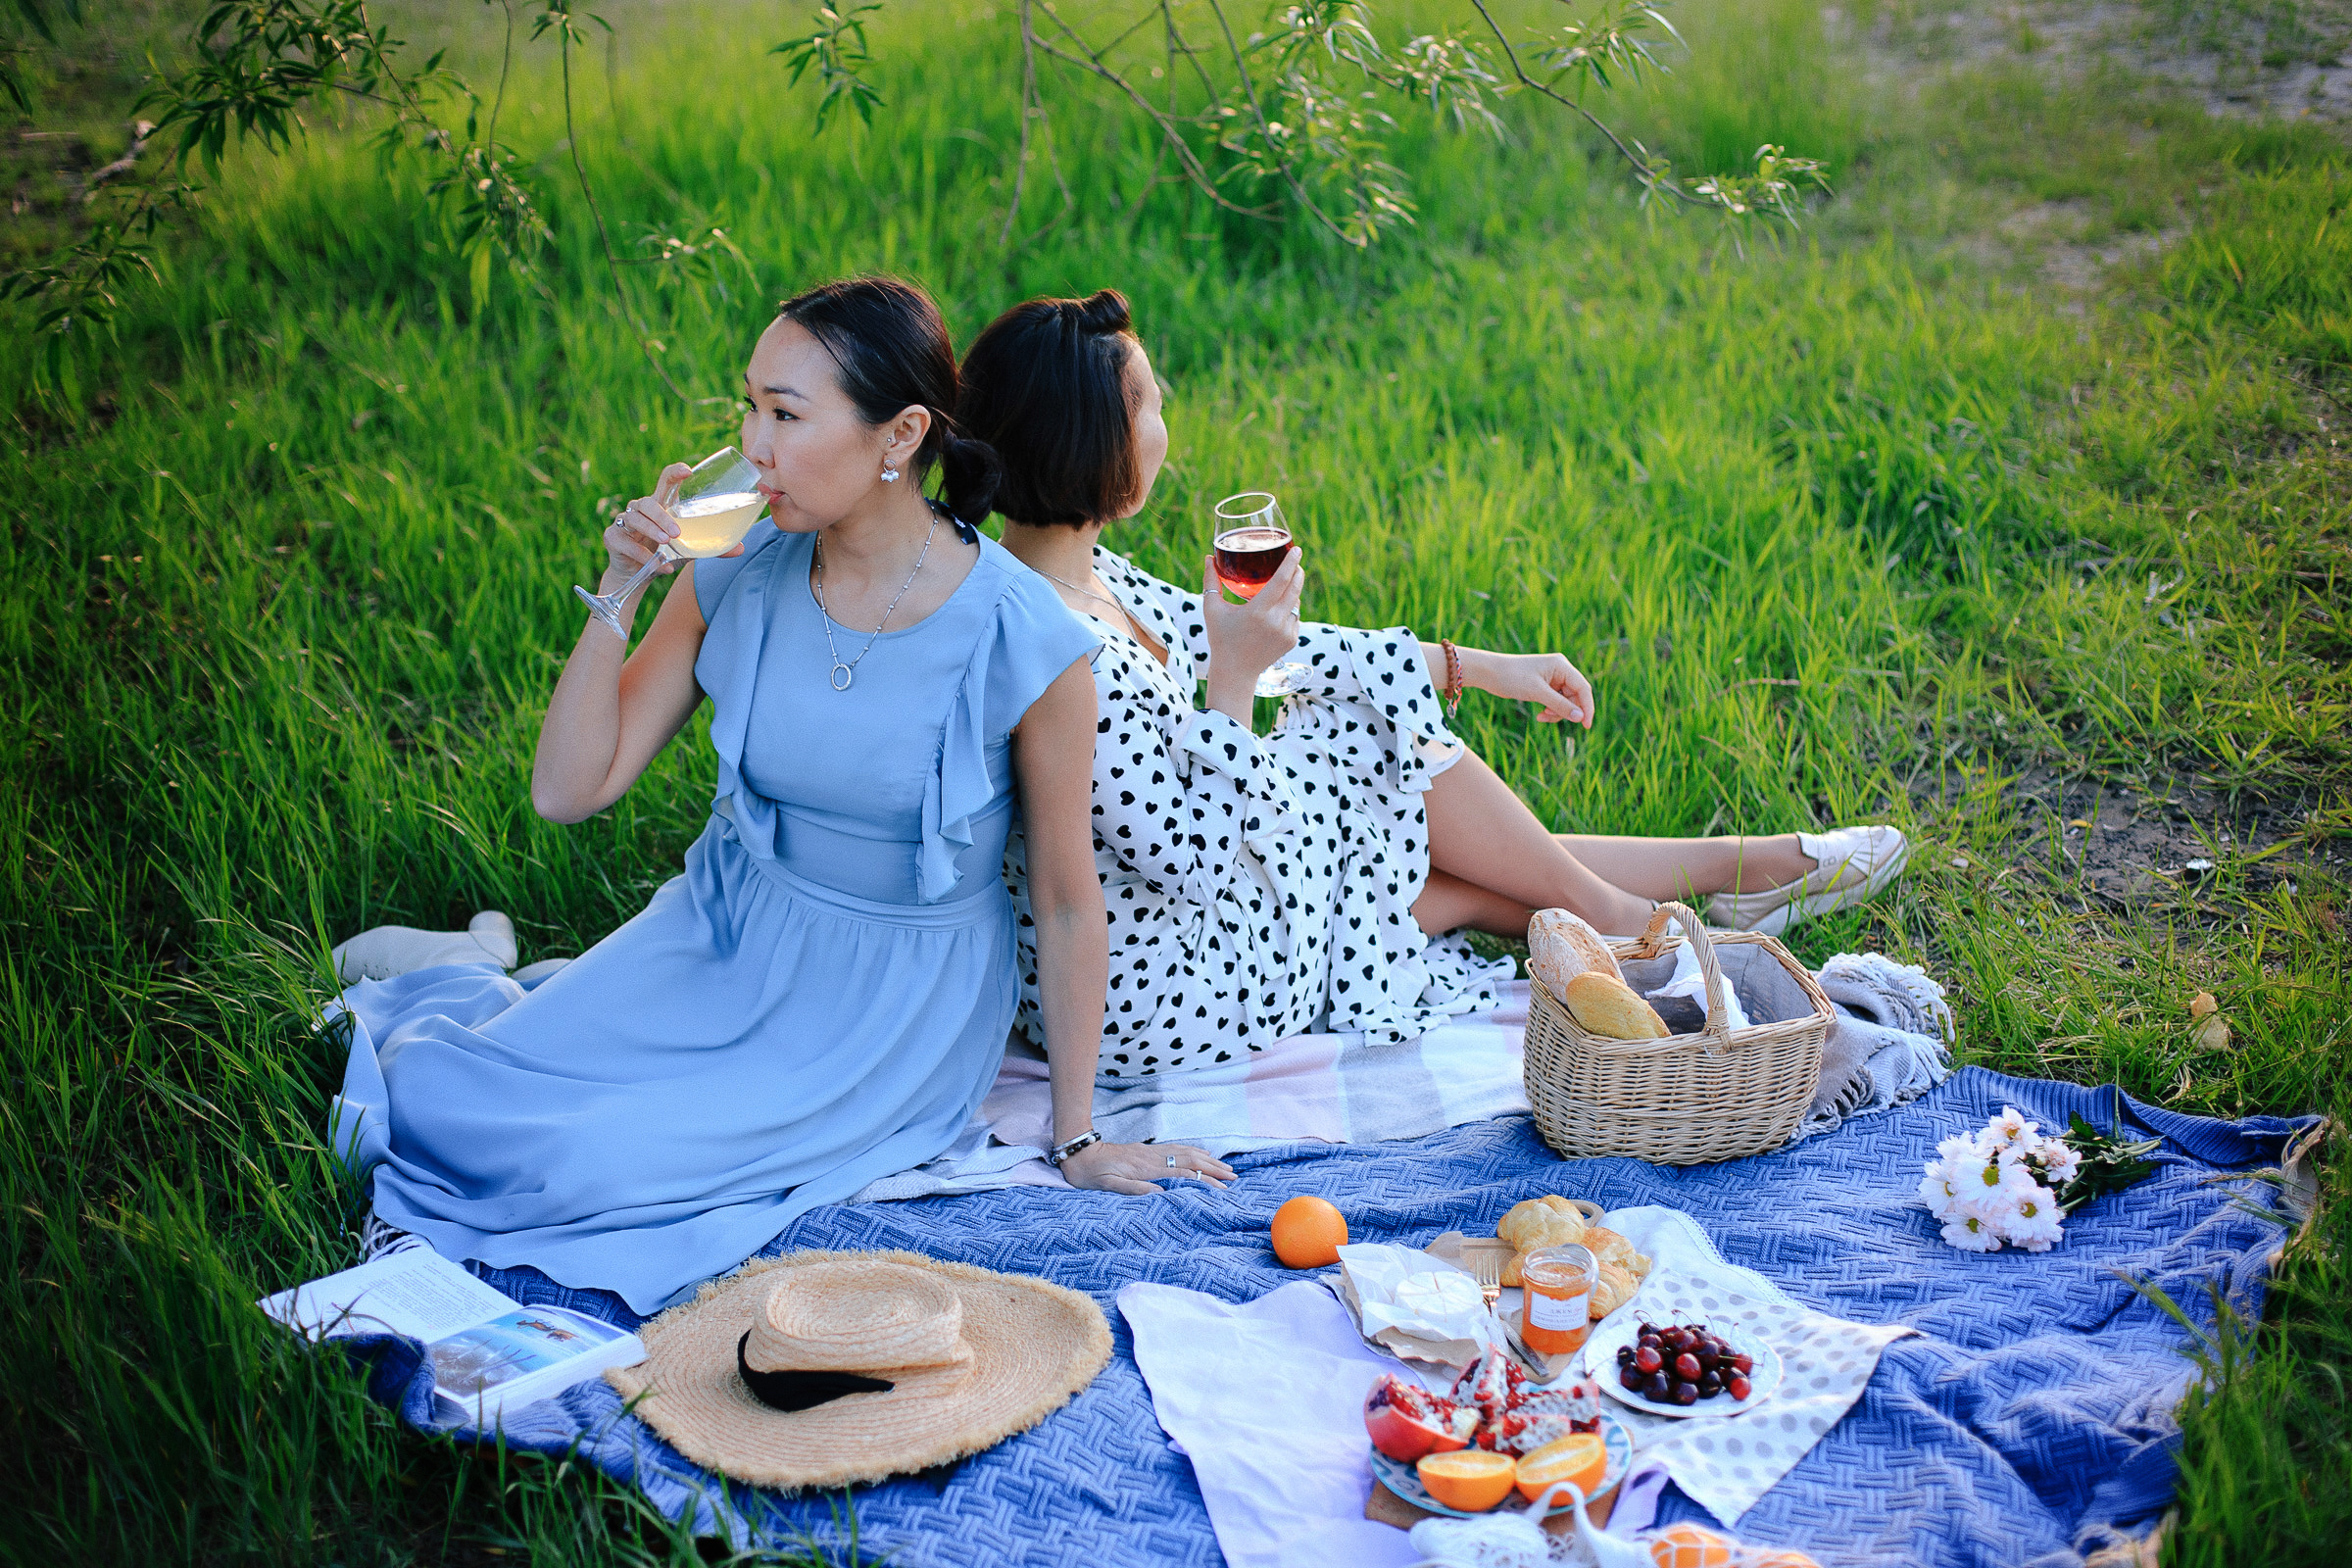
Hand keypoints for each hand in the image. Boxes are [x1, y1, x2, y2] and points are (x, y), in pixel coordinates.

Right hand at [599, 462, 745, 594]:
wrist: (636, 574)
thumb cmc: (664, 552)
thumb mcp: (689, 548)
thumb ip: (710, 546)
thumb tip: (741, 548)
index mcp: (661, 504)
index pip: (666, 480)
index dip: (675, 472)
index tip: (687, 471)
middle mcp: (641, 508)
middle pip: (648, 502)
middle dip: (662, 516)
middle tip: (677, 533)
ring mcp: (624, 521)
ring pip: (635, 518)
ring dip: (651, 531)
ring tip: (667, 545)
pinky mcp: (612, 537)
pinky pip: (624, 541)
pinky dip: (642, 555)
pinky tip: (659, 566)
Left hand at [1058, 1139, 1235, 1194]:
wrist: (1079, 1153)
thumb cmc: (1091, 1174)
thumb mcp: (1106, 1186)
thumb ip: (1133, 1189)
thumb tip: (1160, 1194)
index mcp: (1146, 1168)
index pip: (1183, 1173)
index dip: (1204, 1180)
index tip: (1222, 1188)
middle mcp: (1152, 1156)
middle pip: (1190, 1159)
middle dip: (1214, 1168)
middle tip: (1233, 1177)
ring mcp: (1150, 1151)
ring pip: (1186, 1152)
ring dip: (1207, 1159)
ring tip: (1224, 1167)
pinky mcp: (1147, 1150)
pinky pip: (1176, 1149)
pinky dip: (1193, 1152)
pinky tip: (1201, 1155)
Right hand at [1201, 548, 1303, 713]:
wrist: (1235, 672)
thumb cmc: (1221, 638)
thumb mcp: (1212, 610)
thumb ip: (1211, 582)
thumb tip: (1208, 558)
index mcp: (1257, 611)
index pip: (1281, 581)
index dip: (1291, 563)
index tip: (1296, 550)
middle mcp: (1275, 621)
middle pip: (1294, 588)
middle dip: (1297, 572)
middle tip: (1295, 561)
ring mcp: (1286, 632)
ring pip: (1296, 603)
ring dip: (1293, 592)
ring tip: (1283, 586)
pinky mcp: (1291, 640)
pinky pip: (1296, 617)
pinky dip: (1290, 610)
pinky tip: (1279, 610)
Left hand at [1464, 649, 1592, 726]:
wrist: (1489, 673)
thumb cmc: (1512, 677)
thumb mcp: (1537, 693)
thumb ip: (1559, 705)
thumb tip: (1580, 718)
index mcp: (1561, 666)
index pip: (1583, 688)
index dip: (1587, 707)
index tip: (1586, 726)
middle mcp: (1560, 670)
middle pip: (1575, 696)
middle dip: (1566, 710)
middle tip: (1549, 717)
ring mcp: (1552, 678)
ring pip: (1565, 701)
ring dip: (1557, 712)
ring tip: (1542, 716)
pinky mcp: (1544, 686)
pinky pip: (1555, 702)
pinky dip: (1550, 710)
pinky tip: (1540, 715)